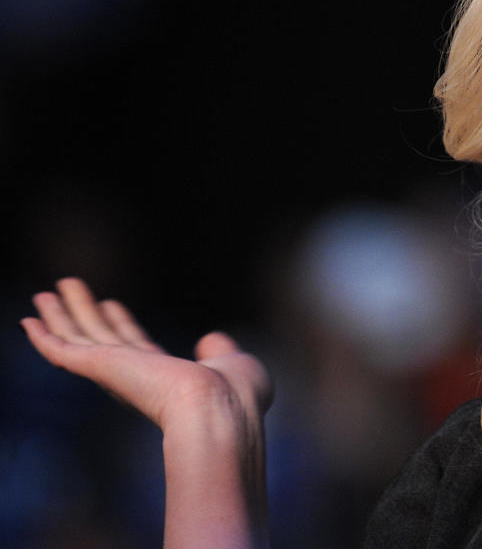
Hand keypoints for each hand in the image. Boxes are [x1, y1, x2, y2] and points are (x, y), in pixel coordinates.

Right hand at [21, 278, 271, 429]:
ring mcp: (117, 372)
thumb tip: (212, 340)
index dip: (122, 325)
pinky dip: (45, 337)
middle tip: (67, 289)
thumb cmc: (235, 395)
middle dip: (85, 315)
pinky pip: (63, 351)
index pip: (137, 346)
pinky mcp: (101, 366)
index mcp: (166, 376)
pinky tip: (29, 321)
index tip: (110, 304)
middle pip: (102, 339)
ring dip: (62, 315)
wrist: (220, 408)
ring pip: (79, 338)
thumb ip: (220, 351)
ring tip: (47, 292)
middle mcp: (137, 375)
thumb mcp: (233, 364)